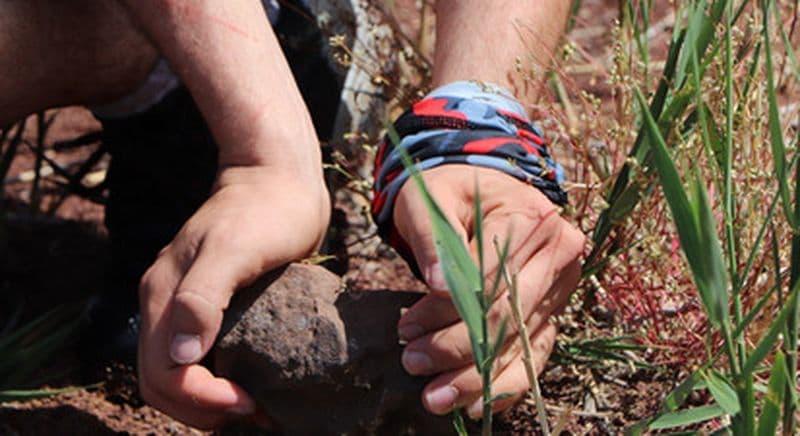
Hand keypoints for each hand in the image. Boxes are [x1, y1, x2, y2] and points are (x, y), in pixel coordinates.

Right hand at [137, 166, 329, 428]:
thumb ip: (203, 296)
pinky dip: (217, 379)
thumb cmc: (266, 209)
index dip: (202, 399)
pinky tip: (251, 381)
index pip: (164, 374)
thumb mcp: (236, 249)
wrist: (277, 176)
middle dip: (204, 409)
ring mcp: (182, 303)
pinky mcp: (206, 302)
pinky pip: (197, 354)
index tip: (250, 402)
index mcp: (164, 294)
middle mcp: (165, 302)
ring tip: (257, 406)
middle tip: (257, 412)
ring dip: (209, 400)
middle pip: (163, 382)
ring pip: (176, 373)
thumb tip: (180, 355)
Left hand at [392, 165, 583, 418]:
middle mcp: (558, 253)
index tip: (405, 330)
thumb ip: (434, 237)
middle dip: (459, 349)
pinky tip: (475, 404)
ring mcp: (560, 284)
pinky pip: (535, 352)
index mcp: (531, 220)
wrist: (483, 184)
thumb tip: (439, 285)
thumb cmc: (451, 189)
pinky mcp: (553, 306)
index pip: (489, 280)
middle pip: (509, 317)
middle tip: (412, 364)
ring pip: (522, 343)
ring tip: (435, 398)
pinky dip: (507, 382)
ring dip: (478, 376)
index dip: (448, 312)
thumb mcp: (432, 197)